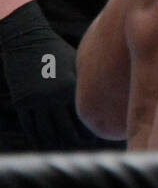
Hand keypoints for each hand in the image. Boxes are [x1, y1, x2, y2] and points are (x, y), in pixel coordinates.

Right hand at [0, 2, 99, 149]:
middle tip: (83, 146)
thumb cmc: (57, 50)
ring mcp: (35, 100)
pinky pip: (30, 127)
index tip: (97, 138)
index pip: (83, 118)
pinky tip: (45, 144)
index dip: (90, 132)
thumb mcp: (76, 63)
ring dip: (57, 143)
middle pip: (66, 129)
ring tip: (65, 147)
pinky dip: (38, 138)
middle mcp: (53, 97)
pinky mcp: (21, 102)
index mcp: (70, 88)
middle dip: (75, 141)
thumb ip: (87, 81)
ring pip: (47, 132)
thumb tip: (106, 96)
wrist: (25, 39)